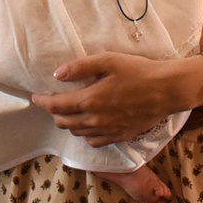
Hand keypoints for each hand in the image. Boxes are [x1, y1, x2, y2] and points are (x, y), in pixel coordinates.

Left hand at [33, 53, 201, 144]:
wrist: (166, 90)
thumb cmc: (138, 71)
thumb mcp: (109, 60)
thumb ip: (81, 67)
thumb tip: (57, 74)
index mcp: (90, 100)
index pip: (57, 106)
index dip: (43, 102)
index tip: (36, 97)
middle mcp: (95, 120)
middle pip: (64, 122)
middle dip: (54, 113)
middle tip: (53, 103)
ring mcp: (107, 131)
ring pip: (78, 133)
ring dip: (69, 123)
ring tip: (68, 113)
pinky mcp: (119, 136)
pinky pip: (94, 141)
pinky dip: (85, 134)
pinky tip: (89, 125)